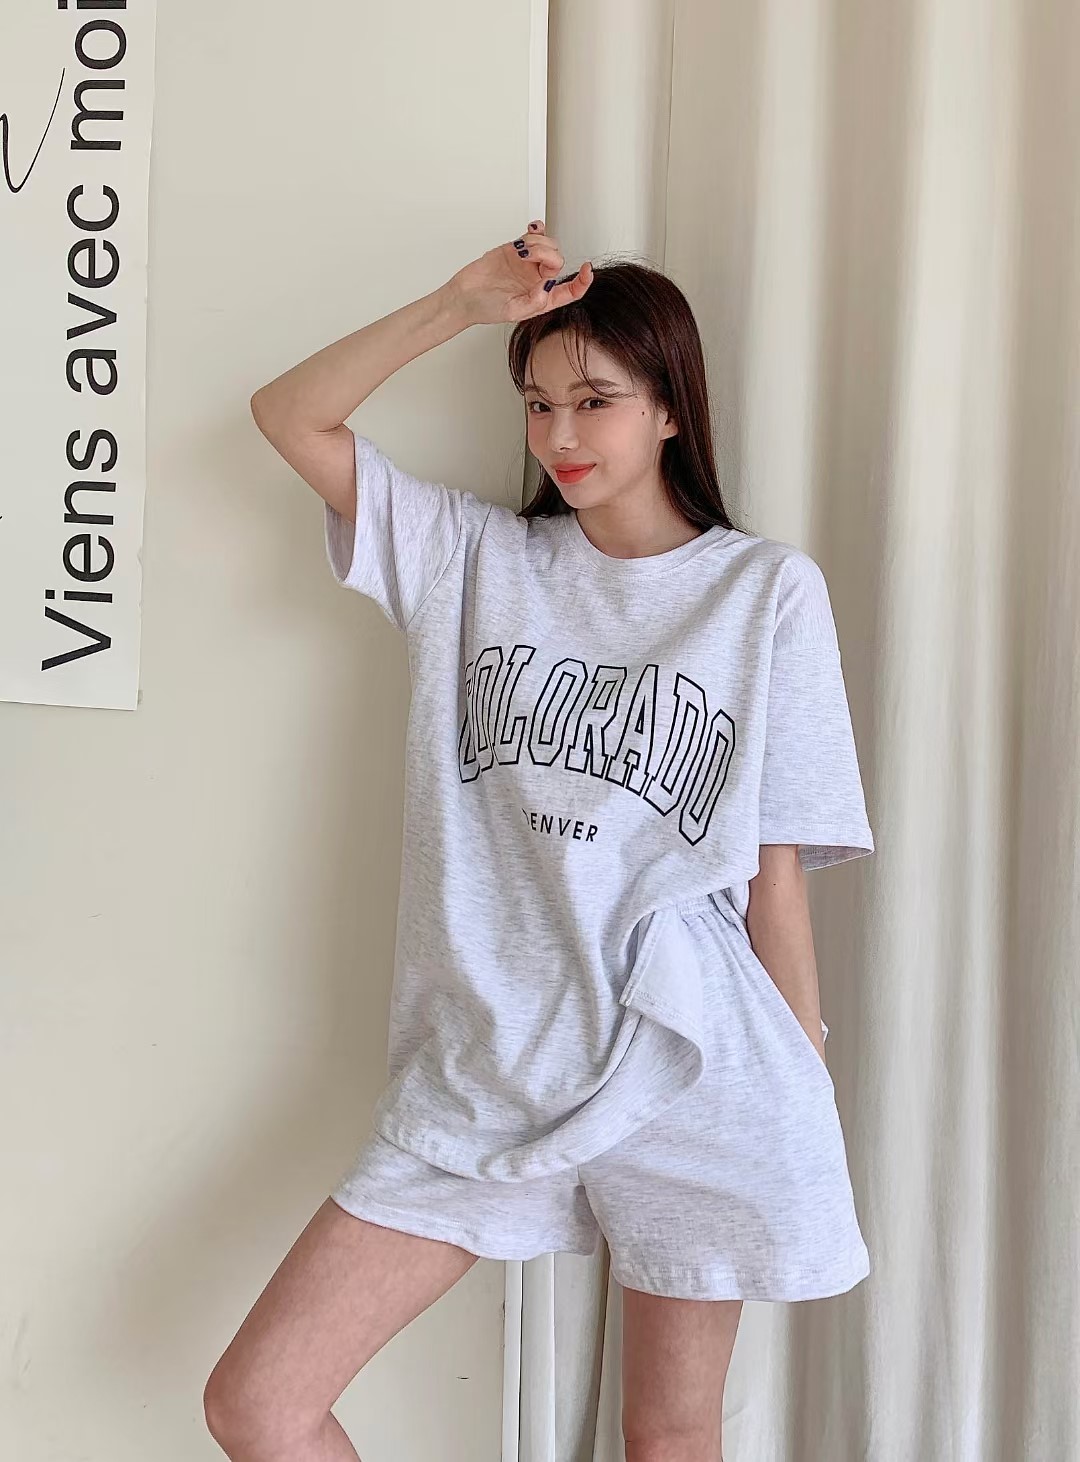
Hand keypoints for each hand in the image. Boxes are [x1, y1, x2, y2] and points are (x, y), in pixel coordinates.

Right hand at [442, 221, 593, 326]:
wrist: (464, 295)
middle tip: (528, 258)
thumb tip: (548, 286)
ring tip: (520, 252)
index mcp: (543, 299)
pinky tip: (532, 229)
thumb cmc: (486, 308)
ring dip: (537, 244)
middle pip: (558, 260)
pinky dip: (537, 229)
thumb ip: (534, 301)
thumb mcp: (513, 312)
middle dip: (547, 255)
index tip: (586, 269)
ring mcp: (528, 264)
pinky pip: (534, 235)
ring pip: (547, 245)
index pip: (571, 290)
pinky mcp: (516, 250)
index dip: (582, 281)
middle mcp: (538, 280)